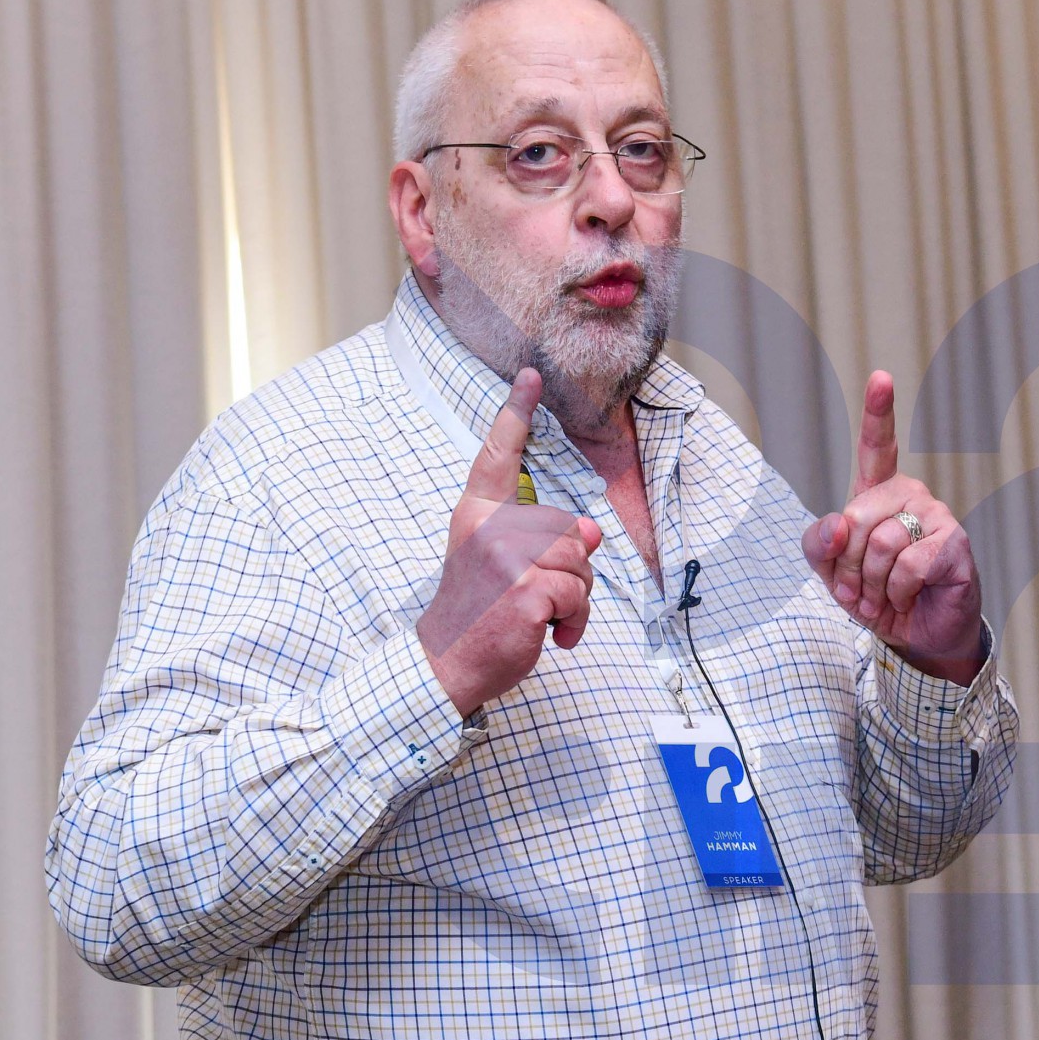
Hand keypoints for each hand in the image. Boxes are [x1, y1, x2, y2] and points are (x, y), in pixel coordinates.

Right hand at [417, 368, 604, 715]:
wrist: (446, 664)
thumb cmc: (479, 616)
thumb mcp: (506, 568)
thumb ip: (544, 541)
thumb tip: (592, 530)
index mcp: (477, 515)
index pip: (499, 456)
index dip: (516, 413)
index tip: (530, 375)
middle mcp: (489, 527)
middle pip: (569, 528)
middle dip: (569, 570)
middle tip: (533, 600)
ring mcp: (507, 557)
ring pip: (580, 562)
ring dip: (573, 599)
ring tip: (538, 618)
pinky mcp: (527, 588)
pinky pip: (579, 594)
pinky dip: (574, 622)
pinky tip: (547, 636)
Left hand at [801, 370, 984, 683]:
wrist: (917, 638)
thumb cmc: (877, 597)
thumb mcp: (831, 572)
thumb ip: (818, 543)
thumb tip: (838, 526)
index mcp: (880, 494)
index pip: (879, 447)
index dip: (879, 411)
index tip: (881, 378)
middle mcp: (912, 496)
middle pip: (856, 516)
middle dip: (847, 563)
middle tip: (860, 588)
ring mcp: (937, 517)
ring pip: (881, 541)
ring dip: (872, 582)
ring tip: (883, 597)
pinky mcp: (955, 544)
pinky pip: (906, 564)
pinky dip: (897, 592)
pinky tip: (908, 598)